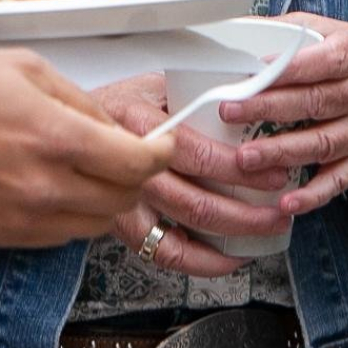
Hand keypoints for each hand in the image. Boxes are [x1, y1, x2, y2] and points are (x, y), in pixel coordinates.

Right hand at [0, 48, 170, 249]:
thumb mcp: (27, 68)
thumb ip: (80, 101)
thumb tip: (115, 127)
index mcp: (57, 139)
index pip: (137, 164)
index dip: (159, 153)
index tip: (161, 145)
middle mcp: (45, 188)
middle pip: (123, 200)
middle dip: (133, 176)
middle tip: (125, 155)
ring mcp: (24, 219)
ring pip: (94, 225)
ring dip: (102, 199)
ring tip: (84, 169)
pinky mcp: (4, 236)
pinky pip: (58, 235)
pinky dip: (67, 214)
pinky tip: (51, 185)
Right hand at [89, 76, 294, 278]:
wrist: (67, 129)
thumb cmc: (115, 105)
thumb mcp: (152, 84)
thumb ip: (194, 90)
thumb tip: (250, 88)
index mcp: (142, 128)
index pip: (201, 157)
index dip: (242, 171)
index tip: (274, 172)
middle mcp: (132, 171)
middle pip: (198, 203)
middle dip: (249, 213)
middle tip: (280, 208)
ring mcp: (126, 205)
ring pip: (186, 234)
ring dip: (234, 237)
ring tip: (267, 232)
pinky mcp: (124, 228)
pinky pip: (167, 256)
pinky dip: (204, 263)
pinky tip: (231, 257)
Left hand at [217, 16, 347, 215]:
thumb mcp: (333, 30)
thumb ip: (292, 30)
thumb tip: (242, 28)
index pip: (323, 61)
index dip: (290, 67)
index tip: (256, 70)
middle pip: (315, 102)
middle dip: (269, 108)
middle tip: (230, 111)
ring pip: (322, 143)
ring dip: (282, 152)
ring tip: (246, 158)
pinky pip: (338, 180)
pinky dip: (313, 194)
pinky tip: (286, 202)